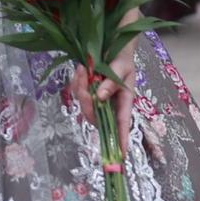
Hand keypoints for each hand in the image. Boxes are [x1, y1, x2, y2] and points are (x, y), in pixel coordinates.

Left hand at [70, 47, 135, 163]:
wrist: (111, 46)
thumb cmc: (122, 59)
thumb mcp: (122, 68)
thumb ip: (112, 83)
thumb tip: (101, 98)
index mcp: (124, 101)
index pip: (122, 124)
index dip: (121, 139)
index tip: (120, 154)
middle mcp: (109, 104)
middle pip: (94, 115)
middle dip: (86, 100)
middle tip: (84, 76)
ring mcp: (96, 99)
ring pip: (83, 104)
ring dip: (80, 86)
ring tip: (83, 68)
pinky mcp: (86, 92)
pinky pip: (77, 92)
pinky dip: (76, 81)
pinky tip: (80, 68)